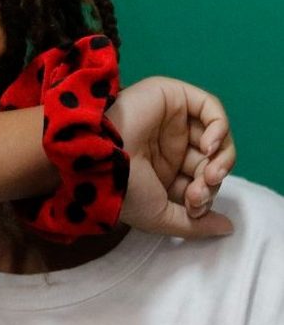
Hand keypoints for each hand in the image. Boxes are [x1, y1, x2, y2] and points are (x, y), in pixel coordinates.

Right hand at [106, 76, 236, 236]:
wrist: (96, 155)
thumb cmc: (122, 188)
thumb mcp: (158, 216)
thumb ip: (194, 225)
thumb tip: (227, 227)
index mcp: (160, 172)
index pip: (198, 181)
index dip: (204, 196)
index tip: (193, 207)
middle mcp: (168, 146)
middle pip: (209, 161)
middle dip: (211, 182)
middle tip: (198, 193)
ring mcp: (172, 121)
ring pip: (216, 137)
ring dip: (221, 159)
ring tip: (209, 174)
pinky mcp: (173, 97)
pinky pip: (210, 109)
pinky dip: (218, 129)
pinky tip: (207, 146)